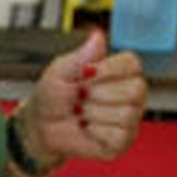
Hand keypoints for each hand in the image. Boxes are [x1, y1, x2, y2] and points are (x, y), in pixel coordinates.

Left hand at [23, 29, 146, 164]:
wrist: (40, 125)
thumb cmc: (52, 95)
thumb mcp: (61, 71)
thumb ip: (81, 56)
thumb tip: (98, 35)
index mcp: (119, 72)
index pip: (133, 63)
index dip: (110, 69)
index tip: (85, 73)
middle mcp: (130, 95)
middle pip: (136, 89)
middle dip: (99, 94)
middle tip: (80, 96)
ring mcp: (129, 119)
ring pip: (126, 114)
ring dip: (93, 113)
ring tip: (81, 113)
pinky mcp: (122, 141)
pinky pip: (118, 136)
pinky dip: (95, 131)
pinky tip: (86, 128)